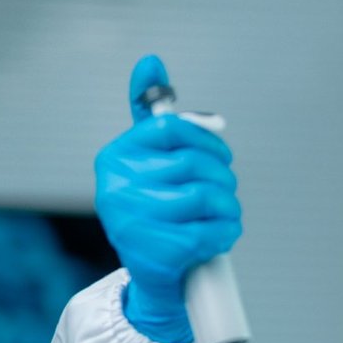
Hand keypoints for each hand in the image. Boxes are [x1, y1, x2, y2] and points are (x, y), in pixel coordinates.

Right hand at [94, 54, 242, 342]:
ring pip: (207, 196)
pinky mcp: (157, 252)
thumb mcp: (148, 163)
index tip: (220, 155)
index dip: (206, 138)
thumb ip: (152, 115)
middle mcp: (116, 187)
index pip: (171, 127)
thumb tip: (151, 60)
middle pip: (194, 163)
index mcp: (114, 158)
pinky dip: (227, 233)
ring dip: (228, 208)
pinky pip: (212, 229)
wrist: (155, 282)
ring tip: (222, 217)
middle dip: (222, 178)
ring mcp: (134, 221)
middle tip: (224, 193)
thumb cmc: (157, 214)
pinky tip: (219, 237)